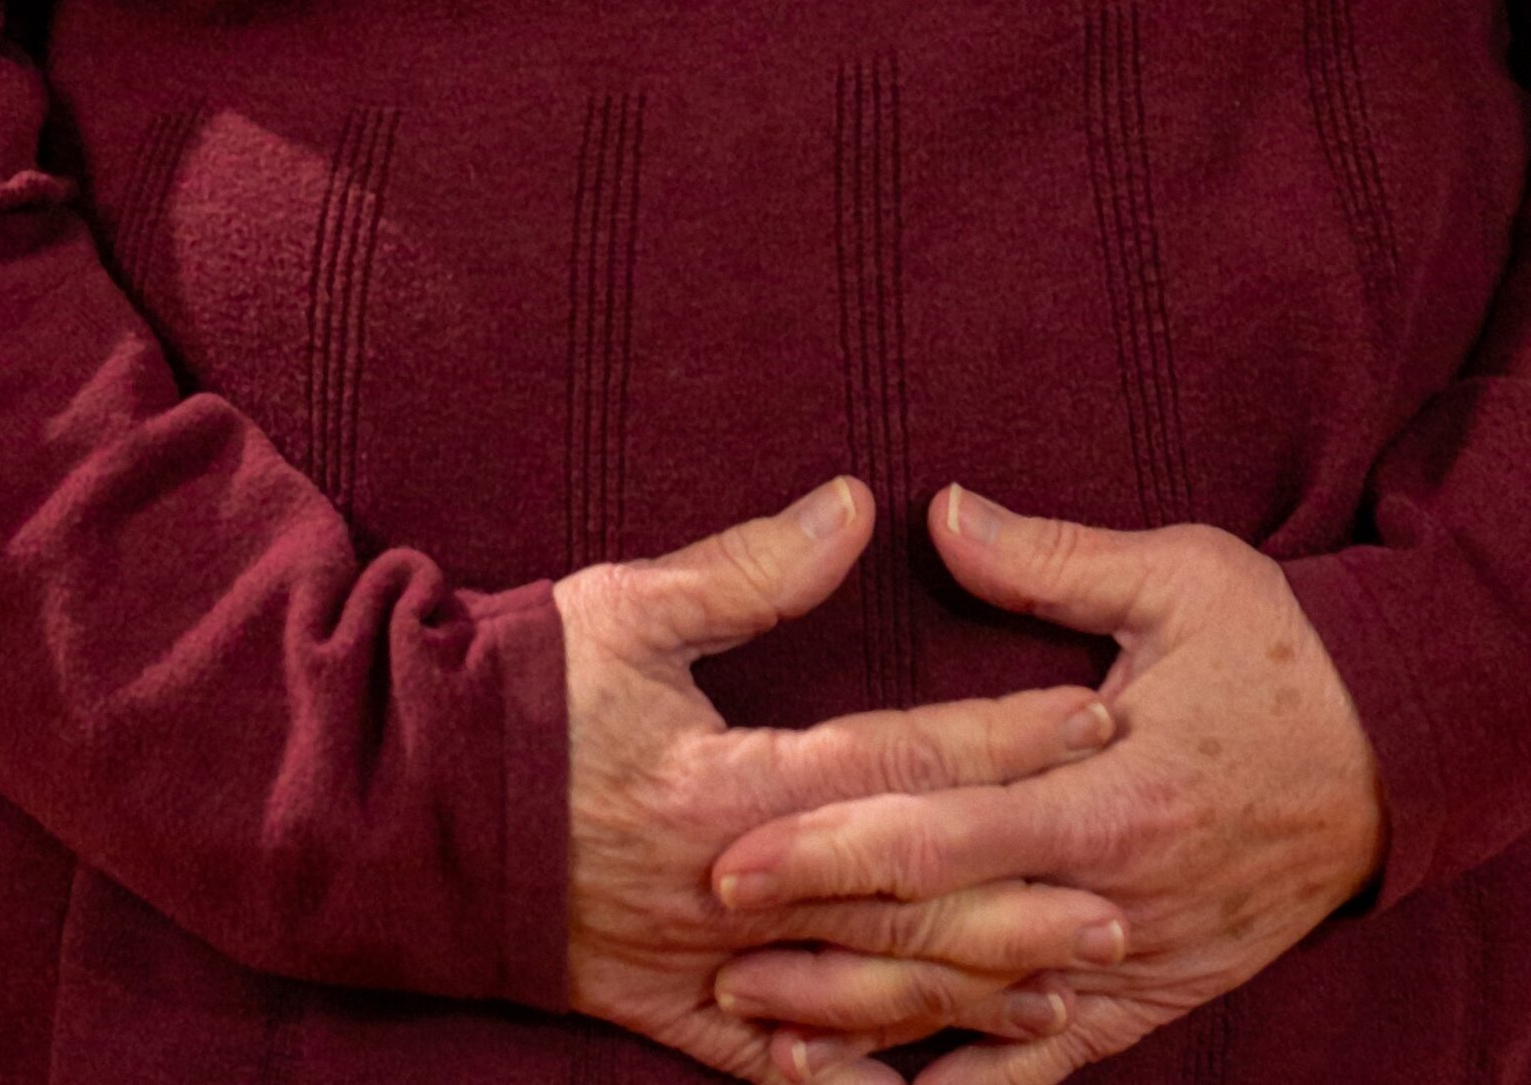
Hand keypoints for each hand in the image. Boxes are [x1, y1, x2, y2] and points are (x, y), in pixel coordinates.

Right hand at [561, 475, 1137, 1083]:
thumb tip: (857, 503)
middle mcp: (730, 887)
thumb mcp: (628, 607)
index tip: (1093, 712)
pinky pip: (775, 1066)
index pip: (896, 758)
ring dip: (969, 991)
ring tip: (1070, 987)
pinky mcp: (670, 1013)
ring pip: (861, 989)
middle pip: (903, 895)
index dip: (1001, 738)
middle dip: (1019, 893)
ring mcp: (703, 965)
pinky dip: (853, 1079)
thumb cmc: (522, 691)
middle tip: (1125, 890)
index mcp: (726, 782)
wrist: (404, 811)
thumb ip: (750, 567)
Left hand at [701, 487, 1387, 1079]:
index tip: (736, 846)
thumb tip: (938, 510)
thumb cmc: (1283, 648)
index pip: (944, 829)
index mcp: (1112, 791)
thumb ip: (1050, 559)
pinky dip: (970, 1084)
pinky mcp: (1154, 993)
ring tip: (760, 1026)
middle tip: (709, 939)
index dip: (834, 841)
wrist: (1404, 754)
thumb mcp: (1178, 577)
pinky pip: (1052, 1059)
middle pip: (943, 934)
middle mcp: (1116, 896)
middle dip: (820, 941)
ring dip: (870, 1025)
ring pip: (983, 1016)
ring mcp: (1135, 959)